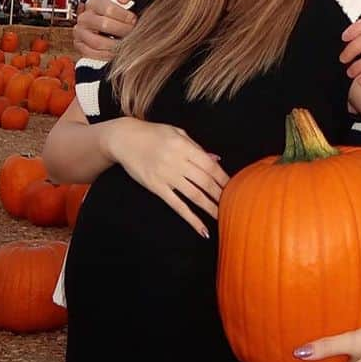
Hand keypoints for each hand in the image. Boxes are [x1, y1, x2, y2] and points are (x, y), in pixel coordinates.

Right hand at [74, 0, 136, 58]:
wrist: (101, 15)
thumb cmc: (111, 4)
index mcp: (93, 3)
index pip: (109, 8)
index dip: (124, 15)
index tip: (134, 19)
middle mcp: (84, 18)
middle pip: (104, 25)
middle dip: (123, 30)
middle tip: (133, 32)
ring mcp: (80, 33)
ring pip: (98, 43)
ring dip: (116, 45)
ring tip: (127, 43)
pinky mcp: (80, 46)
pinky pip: (92, 55)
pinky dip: (107, 56)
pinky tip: (117, 52)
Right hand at [107, 119, 228, 238]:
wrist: (125, 139)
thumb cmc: (153, 133)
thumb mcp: (177, 133)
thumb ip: (197, 147)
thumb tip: (217, 160)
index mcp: (184, 146)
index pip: (210, 166)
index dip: (223, 178)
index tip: (236, 187)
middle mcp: (177, 162)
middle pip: (204, 182)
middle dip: (221, 195)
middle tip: (235, 205)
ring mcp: (166, 176)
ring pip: (194, 196)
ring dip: (210, 208)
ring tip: (224, 218)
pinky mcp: (156, 188)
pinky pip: (177, 206)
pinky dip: (191, 218)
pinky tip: (202, 228)